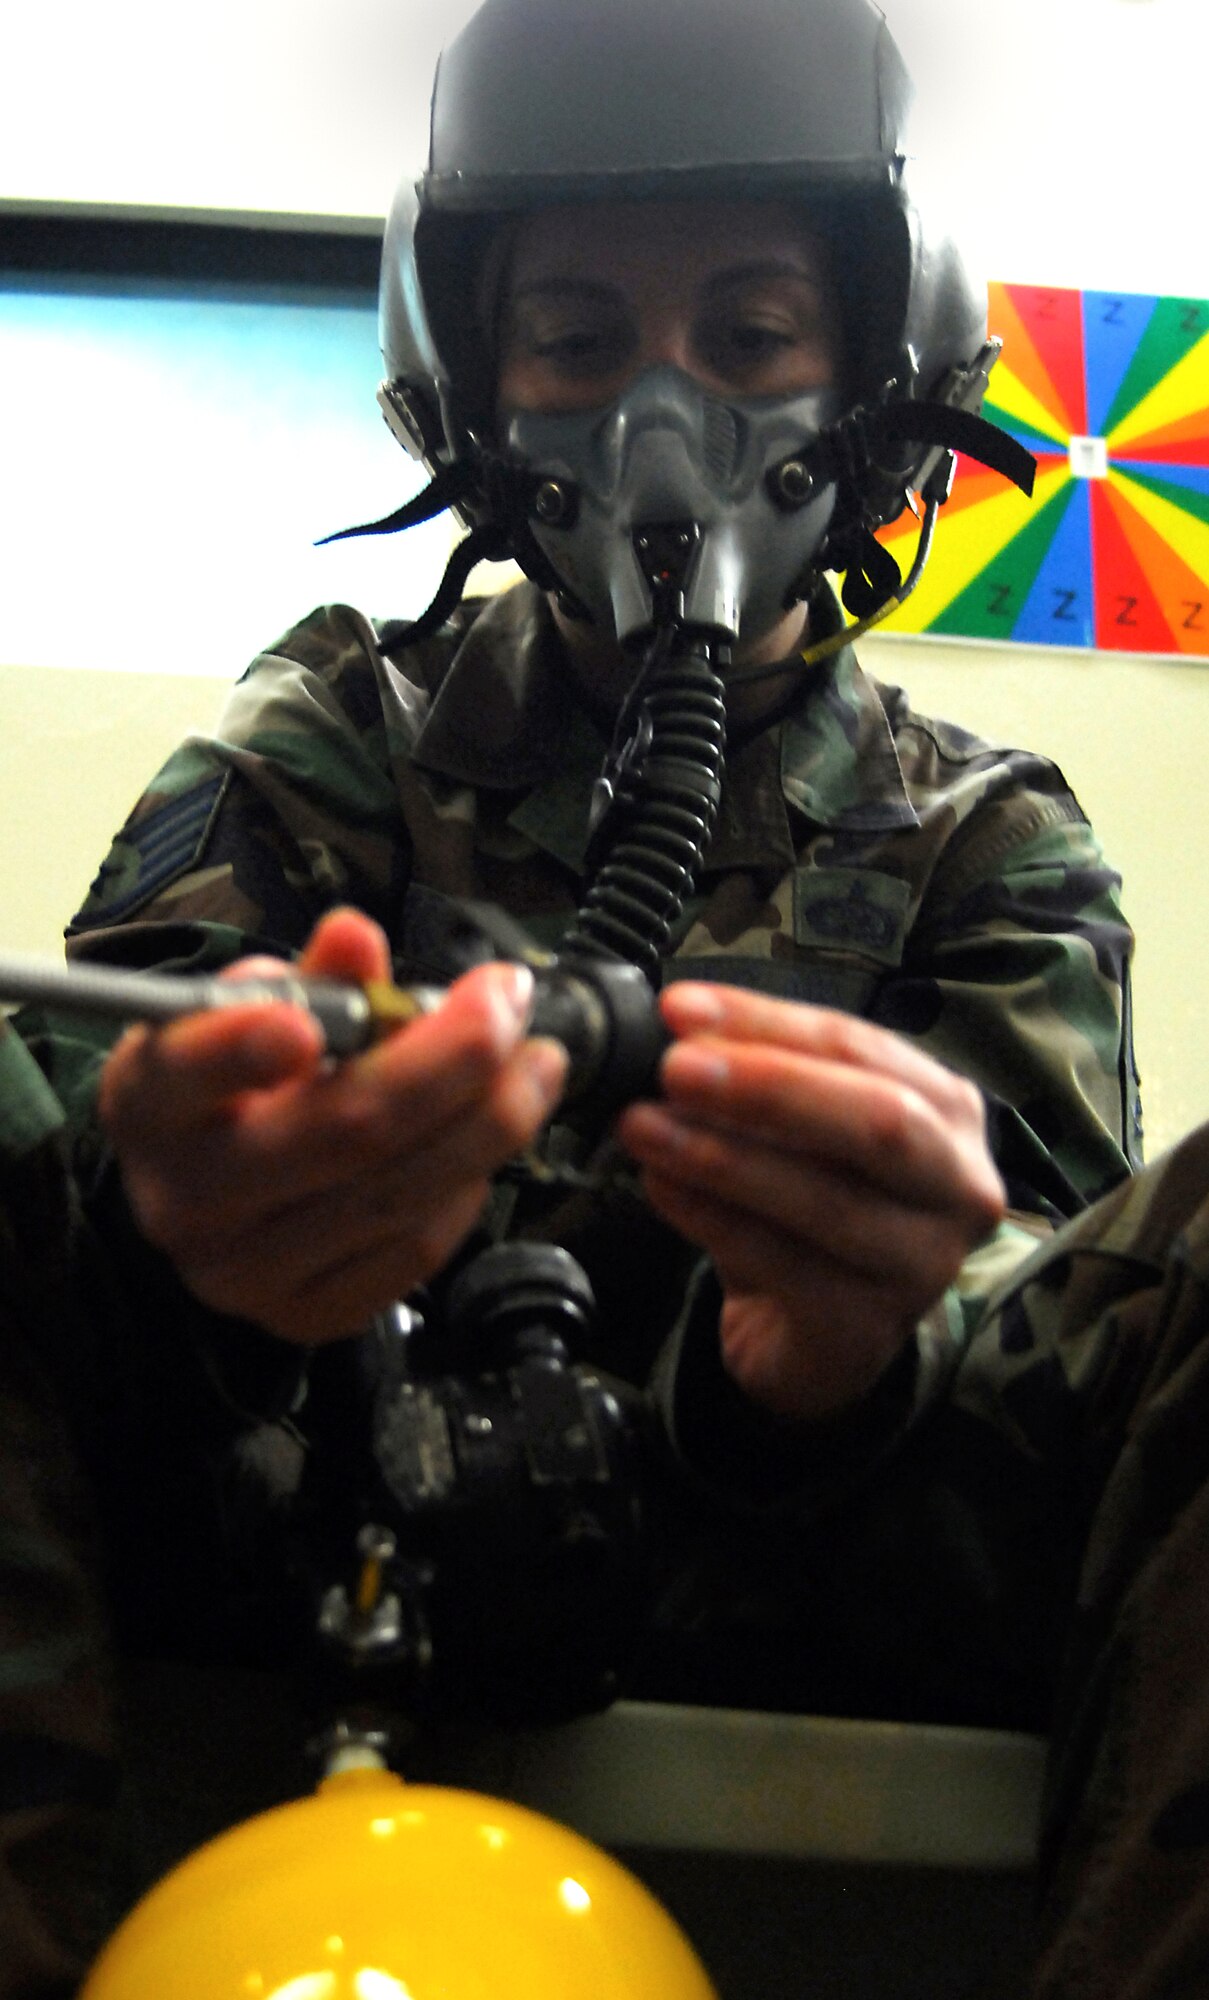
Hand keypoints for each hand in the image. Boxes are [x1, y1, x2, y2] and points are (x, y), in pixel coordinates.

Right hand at [99, 908, 566, 1342]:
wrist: (210, 1191)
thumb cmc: (236, 1083)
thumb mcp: (253, 1011)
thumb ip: (314, 977)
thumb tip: (355, 939)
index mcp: (154, 1102)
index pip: (190, 1073)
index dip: (242, 1048)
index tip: (301, 1023)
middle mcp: (188, 1199)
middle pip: (343, 1132)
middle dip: (452, 1059)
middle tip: (508, 1003)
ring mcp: (247, 1272)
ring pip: (400, 1194)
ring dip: (492, 1120)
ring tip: (534, 1063)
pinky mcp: (307, 1314)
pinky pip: (417, 1250)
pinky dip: (468, 1186)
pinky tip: (484, 1138)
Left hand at [617, 983, 1004, 1423]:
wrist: (817, 1337)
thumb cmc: (812, 1214)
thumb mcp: (801, 1133)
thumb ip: (761, 1079)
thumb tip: (681, 1032)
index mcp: (945, 1110)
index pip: (859, 1047)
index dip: (767, 1023)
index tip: (682, 1010)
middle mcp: (957, 1183)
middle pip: (875, 1120)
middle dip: (767, 1087)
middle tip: (675, 1068)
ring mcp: (924, 1263)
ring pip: (826, 1198)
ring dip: (722, 1156)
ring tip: (645, 1127)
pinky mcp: (870, 1327)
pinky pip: (783, 1264)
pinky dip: (713, 1219)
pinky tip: (662, 1187)